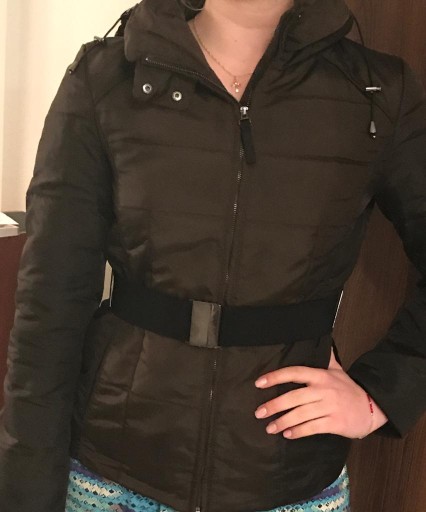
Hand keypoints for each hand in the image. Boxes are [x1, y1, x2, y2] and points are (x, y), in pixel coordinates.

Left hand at [253, 347, 388, 439]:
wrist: (372, 408)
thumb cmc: (349, 389)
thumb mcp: (337, 370)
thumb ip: (325, 358)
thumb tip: (320, 339)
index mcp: (321, 375)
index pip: (294, 372)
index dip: (276, 377)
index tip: (259, 383)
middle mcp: (323, 390)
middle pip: (293, 397)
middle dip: (274, 405)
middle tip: (259, 412)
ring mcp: (329, 407)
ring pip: (300, 414)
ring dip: (282, 422)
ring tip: (270, 427)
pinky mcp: (335, 423)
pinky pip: (312, 428)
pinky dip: (298, 432)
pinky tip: (288, 434)